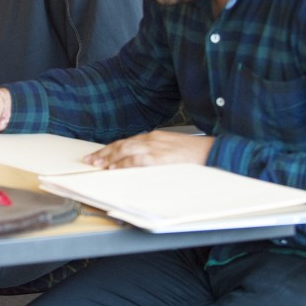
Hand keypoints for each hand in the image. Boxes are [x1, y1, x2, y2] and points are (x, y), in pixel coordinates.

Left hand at [84, 130, 213, 168]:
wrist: (214, 152)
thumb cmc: (195, 154)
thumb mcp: (172, 150)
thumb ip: (156, 153)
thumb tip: (140, 164)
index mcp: (154, 137)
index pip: (127, 142)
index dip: (110, 149)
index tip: (98, 155)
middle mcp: (152, 140)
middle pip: (122, 145)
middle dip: (104, 153)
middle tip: (90, 160)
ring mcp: (156, 148)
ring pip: (126, 151)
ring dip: (109, 158)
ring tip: (98, 165)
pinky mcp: (160, 158)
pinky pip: (137, 160)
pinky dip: (124, 164)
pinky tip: (114, 169)